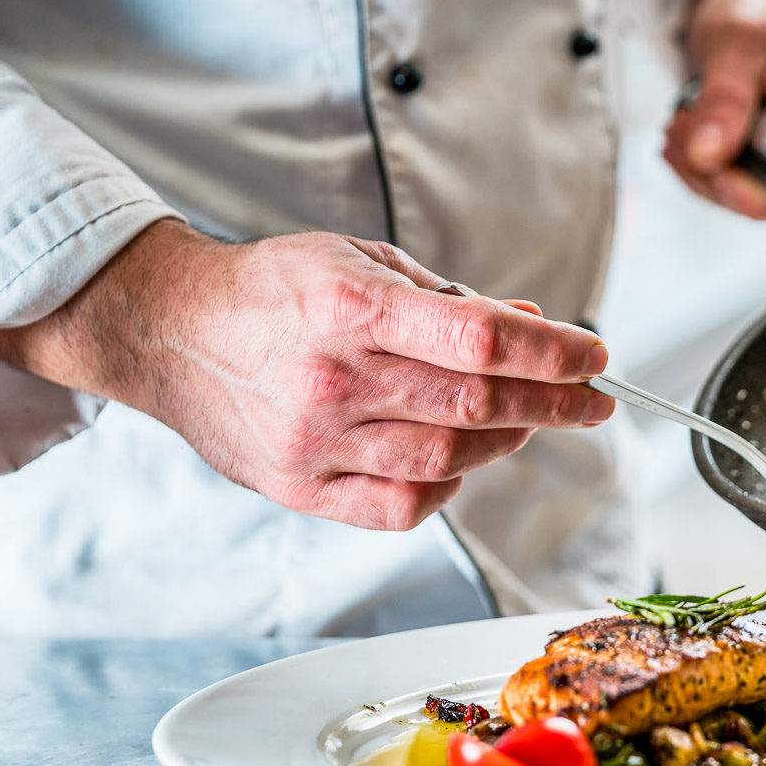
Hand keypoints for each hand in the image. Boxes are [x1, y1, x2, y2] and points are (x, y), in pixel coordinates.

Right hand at [0, 220, 613, 529]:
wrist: (171, 332)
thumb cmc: (272, 290)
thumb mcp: (360, 260)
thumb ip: (449, 296)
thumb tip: (532, 320)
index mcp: (349, 305)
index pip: (480, 336)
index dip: (552, 350)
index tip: (594, 357)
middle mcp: (332, 377)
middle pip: (475, 404)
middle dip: (553, 402)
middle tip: (594, 399)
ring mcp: (315, 441)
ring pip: (448, 460)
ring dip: (508, 441)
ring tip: (529, 419)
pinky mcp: (301, 488)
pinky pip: (402, 504)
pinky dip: (449, 485)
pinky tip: (462, 460)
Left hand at [663, 0, 765, 219]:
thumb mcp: (738, 41)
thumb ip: (726, 100)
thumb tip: (707, 157)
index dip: (738, 185)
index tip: (695, 149)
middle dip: (711, 171)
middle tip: (677, 125)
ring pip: (749, 195)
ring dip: (702, 167)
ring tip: (681, 119)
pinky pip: (745, 181)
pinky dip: (709, 162)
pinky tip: (693, 130)